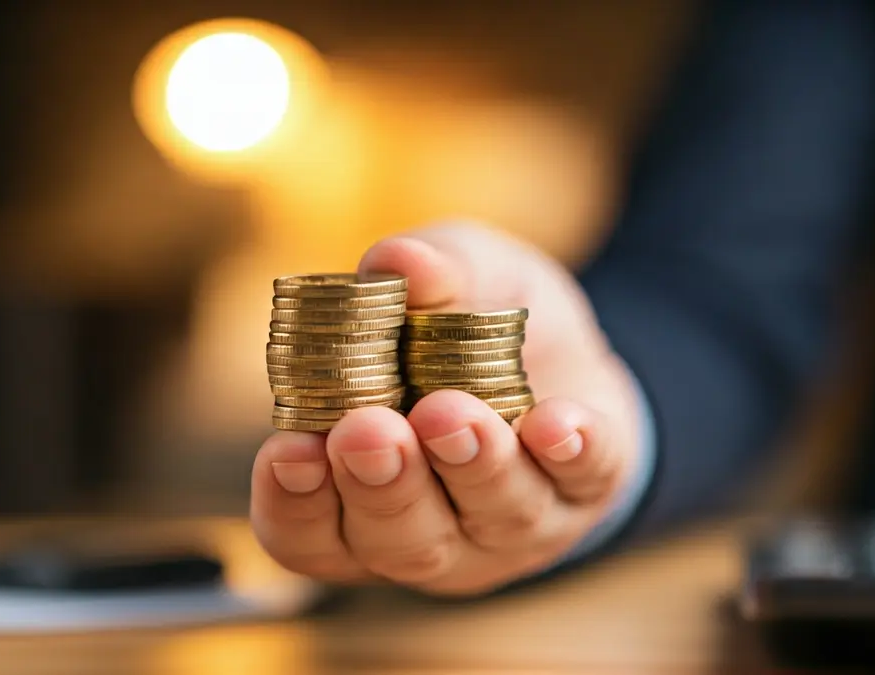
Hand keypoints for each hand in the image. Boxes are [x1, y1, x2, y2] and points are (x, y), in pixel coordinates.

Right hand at [251, 222, 644, 595]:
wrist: (559, 352)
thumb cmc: (462, 327)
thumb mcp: (442, 280)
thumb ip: (420, 273)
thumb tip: (399, 260)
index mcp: (352, 496)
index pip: (307, 532)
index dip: (292, 502)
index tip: (289, 450)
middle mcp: (426, 531)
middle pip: (397, 538)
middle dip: (382, 485)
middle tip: (370, 433)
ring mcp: (508, 526)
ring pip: (486, 519)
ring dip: (470, 467)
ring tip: (452, 412)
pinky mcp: (585, 493)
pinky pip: (581, 482)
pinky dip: (569, 454)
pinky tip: (557, 423)